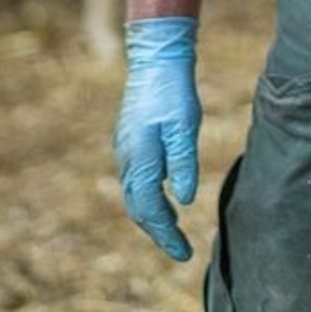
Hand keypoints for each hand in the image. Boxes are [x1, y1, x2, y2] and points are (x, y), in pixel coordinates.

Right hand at [113, 17, 201, 261]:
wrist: (156, 58)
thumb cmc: (174, 90)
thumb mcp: (186, 126)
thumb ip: (184, 163)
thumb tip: (184, 201)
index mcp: (139, 159)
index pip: (150, 209)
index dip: (166, 235)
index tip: (184, 254)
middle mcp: (127, 158)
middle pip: (138, 208)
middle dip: (158, 231)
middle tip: (180, 249)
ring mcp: (125, 149)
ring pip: (135, 194)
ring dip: (152, 215)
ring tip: (173, 230)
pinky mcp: (129, 140)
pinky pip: (136, 180)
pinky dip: (149, 197)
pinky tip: (164, 199)